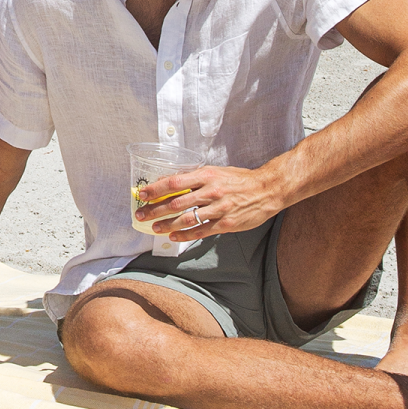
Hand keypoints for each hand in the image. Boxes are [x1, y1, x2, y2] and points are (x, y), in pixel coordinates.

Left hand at [134, 165, 287, 242]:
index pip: (174, 182)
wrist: (267, 189)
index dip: (156, 189)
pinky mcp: (227, 223)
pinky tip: (173, 237)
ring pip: (187, 218)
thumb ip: (193, 178)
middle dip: (155, 210)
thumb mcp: (215, 172)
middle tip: (141, 215)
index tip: (142, 194)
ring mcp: (219, 208)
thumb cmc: (238, 179)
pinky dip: (185, 235)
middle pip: (176, 202)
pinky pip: (202, 231)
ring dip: (167, 224)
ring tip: (154, 228)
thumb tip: (168, 182)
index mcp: (206, 175)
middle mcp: (211, 191)